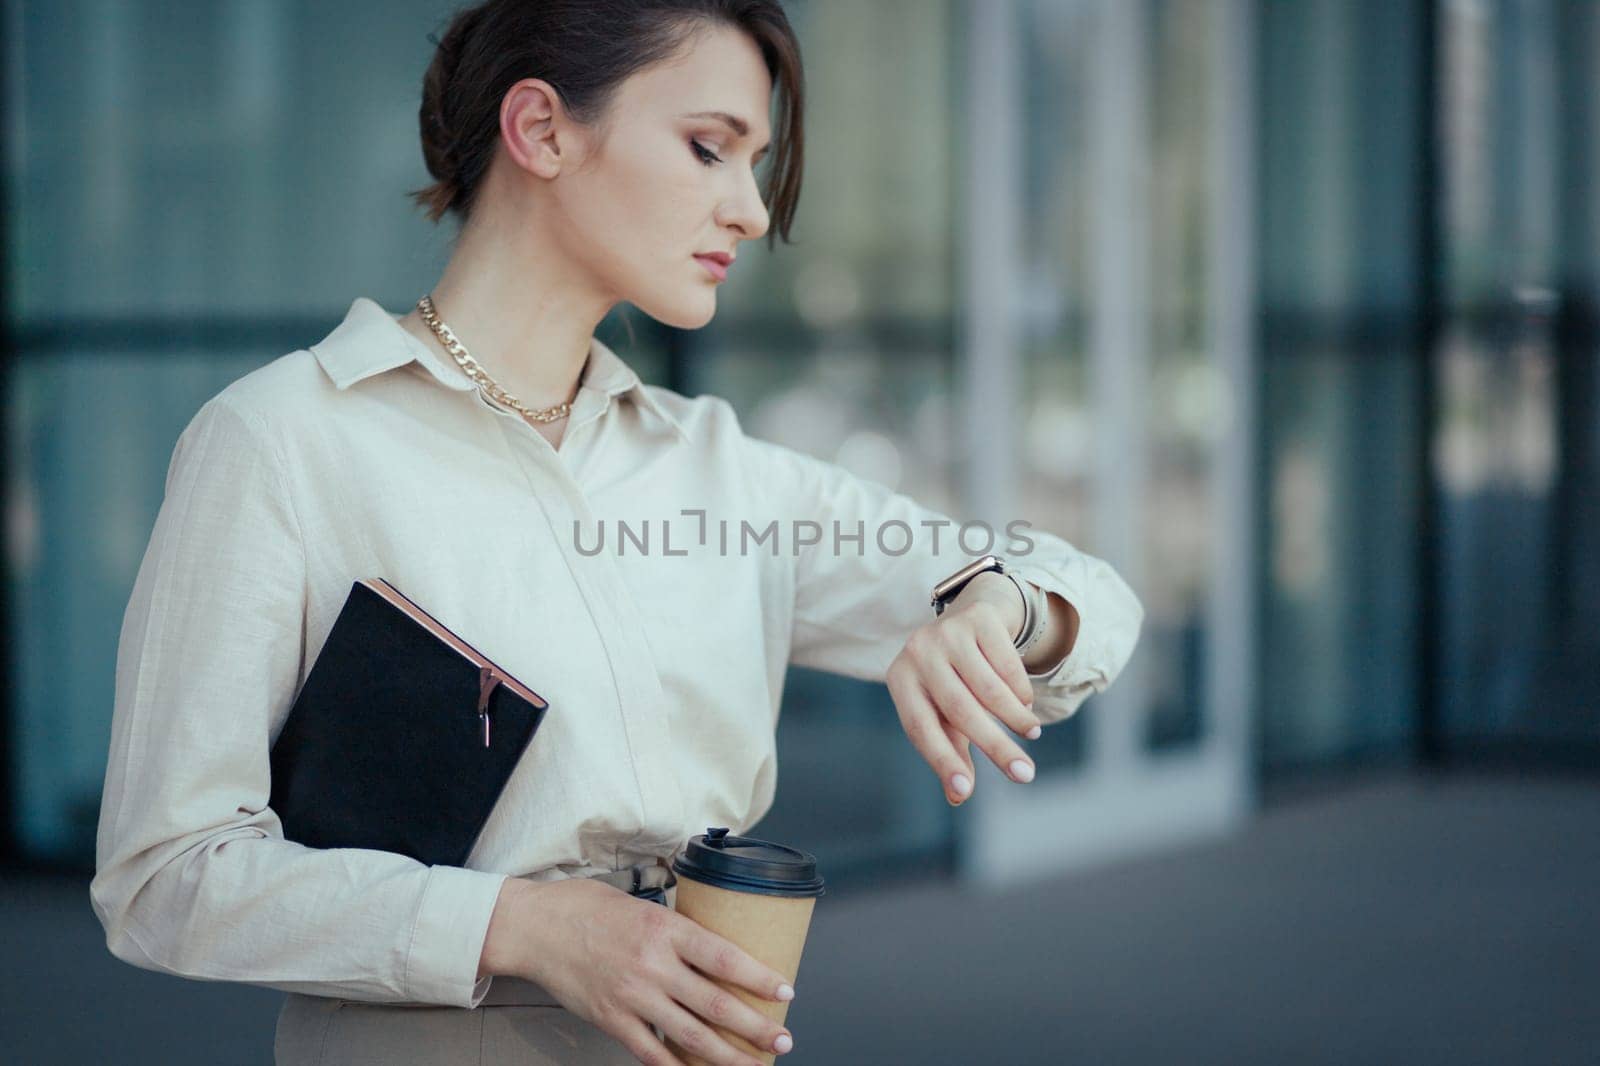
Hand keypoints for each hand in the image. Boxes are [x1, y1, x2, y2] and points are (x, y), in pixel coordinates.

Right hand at [509, 877, 797, 1065]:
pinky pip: (652, 1052)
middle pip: (716, 1003)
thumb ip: (675, 931)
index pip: (724, 956)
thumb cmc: (586, 907)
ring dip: (728, 1055)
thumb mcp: (642, 905)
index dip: (758, 978)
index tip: (785, 991)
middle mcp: (653, 965)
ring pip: (691, 1035)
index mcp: (665, 929)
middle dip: (755, 1027)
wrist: (535, 927)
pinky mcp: (611, 1019)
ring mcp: (632, 996)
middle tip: (783, 1040)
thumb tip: (711, 951)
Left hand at [887, 574, 1040, 804]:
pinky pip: (1008, 665)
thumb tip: (957, 797)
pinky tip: (1024, 702)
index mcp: (900, 680)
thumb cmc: (951, 679)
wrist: (969, 617)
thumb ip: (948, 751)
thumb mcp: (942, 713)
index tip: (964, 792)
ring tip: (1031, 733)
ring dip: (1016, 718)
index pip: (919, 728)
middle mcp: (917, 652)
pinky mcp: (979, 618)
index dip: (942, 761)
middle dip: (996, 747)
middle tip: (1025, 775)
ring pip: (989, 689)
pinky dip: (1021, 690)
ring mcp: (947, 631)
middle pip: (960, 710)